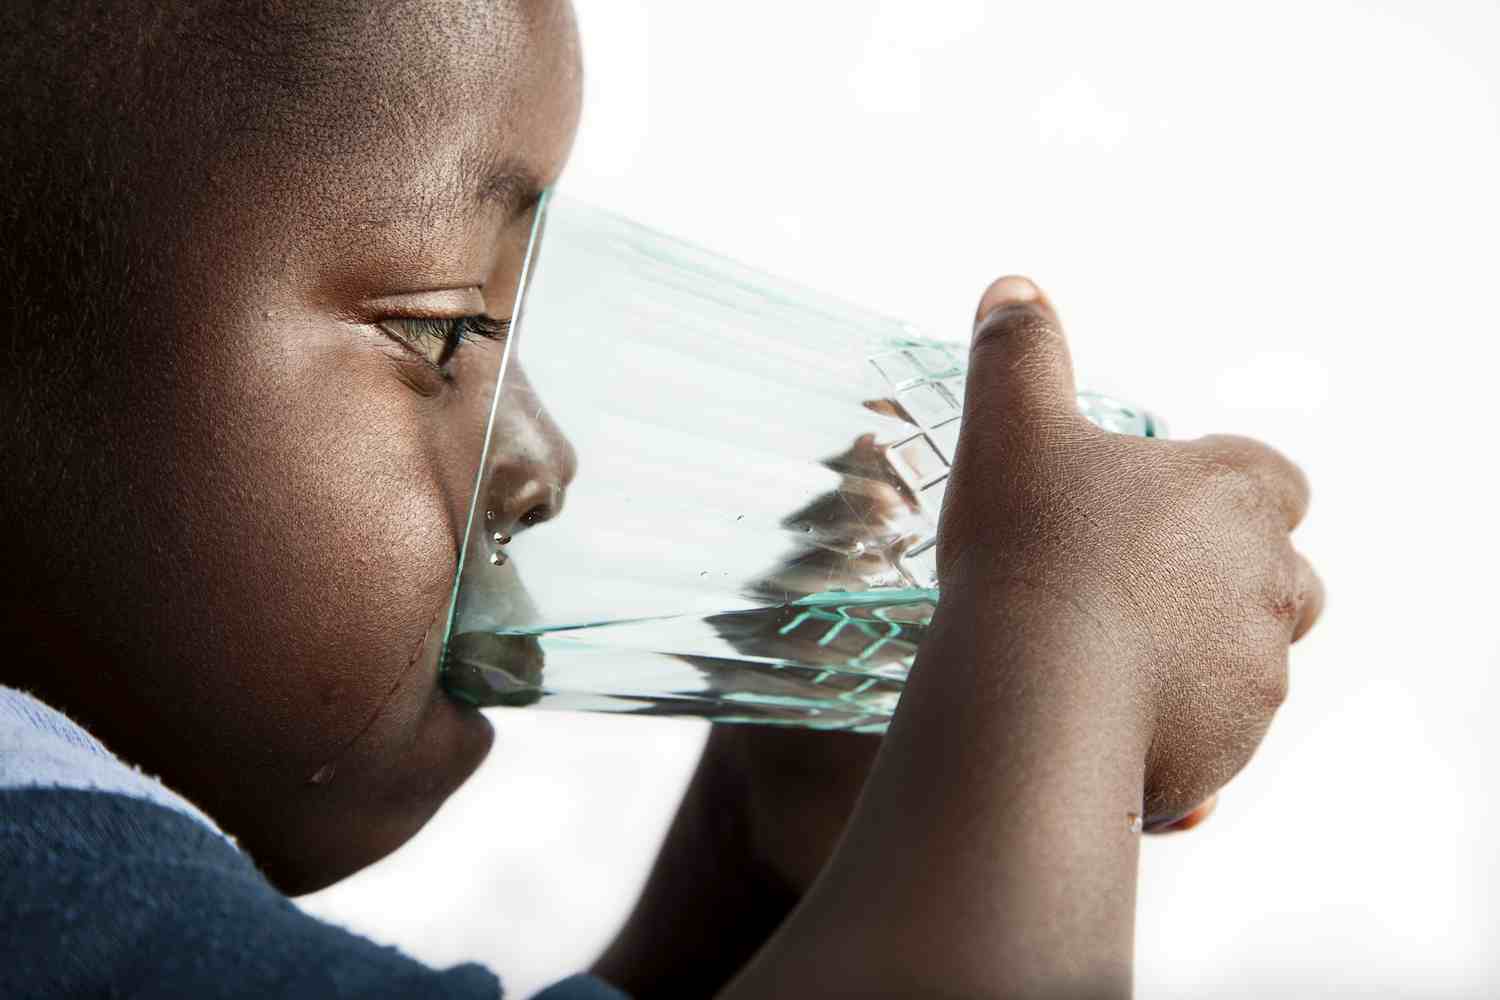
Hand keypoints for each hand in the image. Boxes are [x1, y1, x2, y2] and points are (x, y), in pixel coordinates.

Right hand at [932, 275, 1323, 822]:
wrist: (1034, 690)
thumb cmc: (1029, 548)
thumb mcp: (1011, 427)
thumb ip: (1020, 353)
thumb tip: (1014, 288)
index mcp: (1234, 493)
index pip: (1273, 480)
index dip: (1226, 493)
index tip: (1163, 510)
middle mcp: (1267, 578)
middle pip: (1280, 575)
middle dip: (1224, 582)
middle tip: (1133, 591)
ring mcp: (1256, 671)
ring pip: (1251, 662)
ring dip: (1198, 660)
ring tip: (1109, 666)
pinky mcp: (1230, 747)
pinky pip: (1214, 742)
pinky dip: (1178, 736)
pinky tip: (1107, 731)